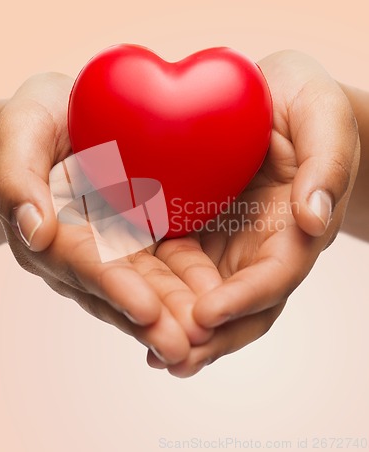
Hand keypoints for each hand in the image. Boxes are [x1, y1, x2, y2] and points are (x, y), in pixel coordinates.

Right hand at [0, 73, 215, 364]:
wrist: (65, 120)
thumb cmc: (37, 123)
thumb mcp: (20, 134)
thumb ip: (16, 179)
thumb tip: (35, 231)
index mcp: (53, 231)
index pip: (84, 263)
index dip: (114, 286)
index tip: (146, 309)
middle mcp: (87, 250)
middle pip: (121, 288)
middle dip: (153, 319)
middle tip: (186, 347)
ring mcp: (117, 246)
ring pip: (149, 284)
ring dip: (176, 313)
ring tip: (207, 337)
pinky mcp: (144, 235)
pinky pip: (169, 262)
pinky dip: (191, 284)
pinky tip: (218, 302)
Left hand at [147, 50, 359, 376]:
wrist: (273, 96)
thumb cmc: (306, 103)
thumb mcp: (323, 118)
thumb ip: (327, 164)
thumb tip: (314, 218)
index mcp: (296, 227)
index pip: (275, 276)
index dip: (244, 299)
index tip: (207, 315)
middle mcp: (261, 245)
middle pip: (240, 304)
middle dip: (210, 336)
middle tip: (170, 359)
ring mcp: (227, 241)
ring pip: (205, 294)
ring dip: (179, 326)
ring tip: (148, 350)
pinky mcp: (197, 226)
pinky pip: (176, 264)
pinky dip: (158, 289)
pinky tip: (128, 303)